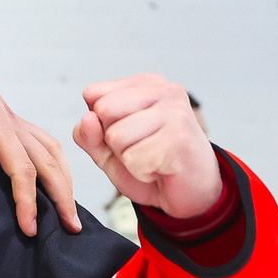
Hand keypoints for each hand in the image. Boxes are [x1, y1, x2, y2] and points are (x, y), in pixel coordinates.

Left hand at [0, 26, 80, 236]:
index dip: (27, 201)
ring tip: (69, 207)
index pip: (22, 170)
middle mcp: (12, 123)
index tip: (29, 228)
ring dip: (64, 178)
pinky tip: (54, 174)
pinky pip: (42, 141)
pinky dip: (54, 161)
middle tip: (72, 228)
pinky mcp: (8, 118)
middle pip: (48, 163)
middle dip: (63, 196)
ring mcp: (13, 120)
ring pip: (51, 150)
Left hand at [75, 73, 222, 219]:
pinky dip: (141, 172)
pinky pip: (133, 159)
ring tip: (152, 158)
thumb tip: (87, 118)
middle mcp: (164, 90)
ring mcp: (175, 112)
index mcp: (145, 84)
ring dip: (128, 158)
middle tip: (141, 148)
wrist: (190, 193)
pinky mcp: (180, 138)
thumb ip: (88, 134)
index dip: (100, 125)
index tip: (129, 135)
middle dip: (113, 141)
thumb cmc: (150, 164)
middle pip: (103, 111)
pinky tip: (161, 168)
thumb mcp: (107, 149)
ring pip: (116, 136)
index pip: (93, 94)